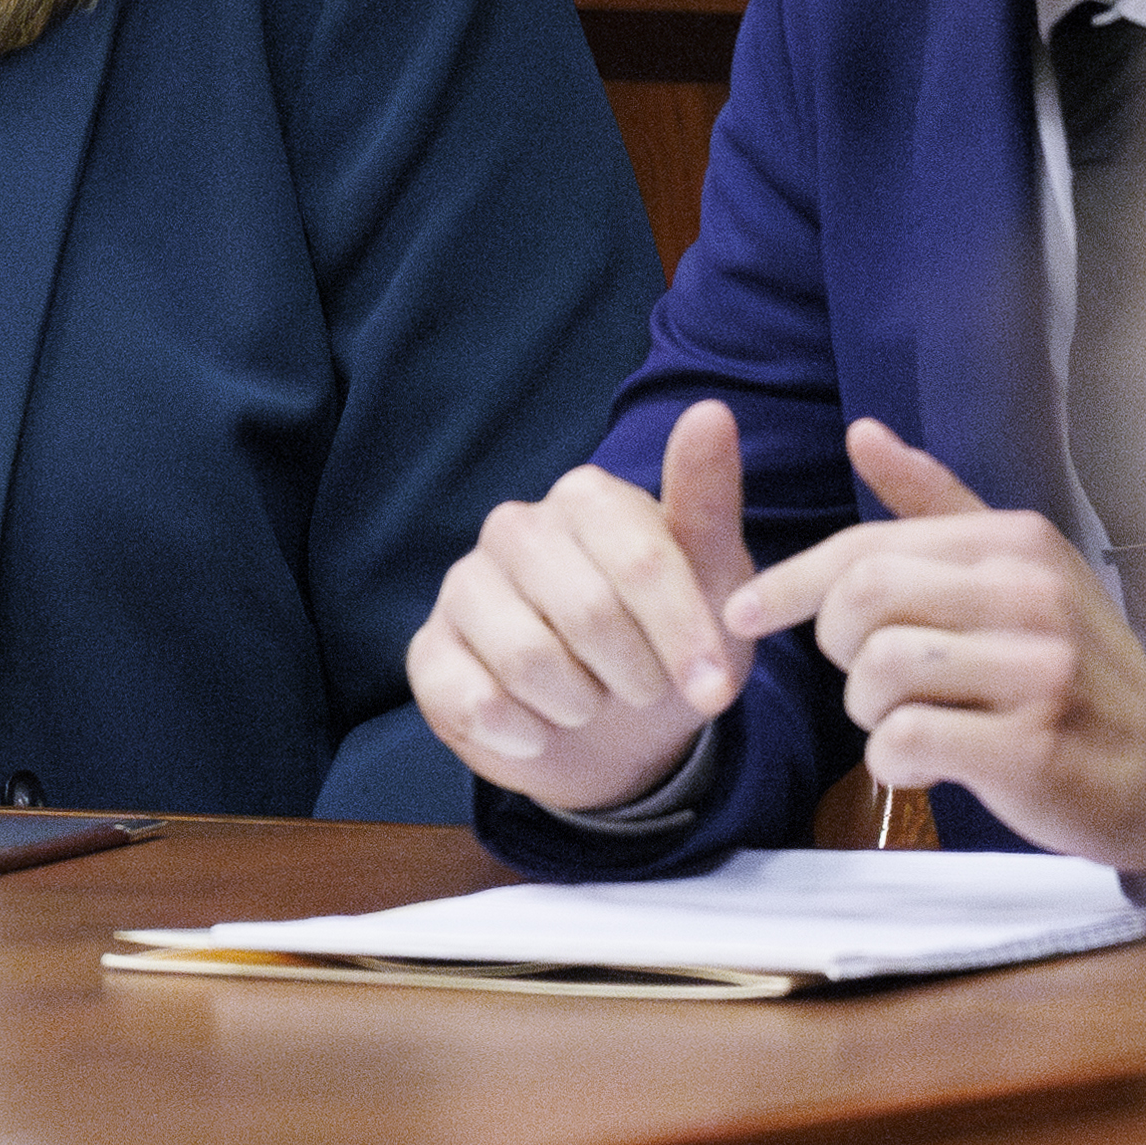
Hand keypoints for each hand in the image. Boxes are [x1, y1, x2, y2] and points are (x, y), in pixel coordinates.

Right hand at [412, 403, 761, 816]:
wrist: (615, 732)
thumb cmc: (667, 644)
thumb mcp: (711, 584)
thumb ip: (707, 501)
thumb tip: (710, 411)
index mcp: (586, 499)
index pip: (642, 560)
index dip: (683, 634)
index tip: (716, 690)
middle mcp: (515, 528)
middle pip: (588, 613)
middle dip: (636, 675)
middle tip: (648, 691)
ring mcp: (464, 587)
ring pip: (528, 660)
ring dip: (580, 704)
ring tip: (593, 702)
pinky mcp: (429, 652)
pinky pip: (476, 702)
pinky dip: (526, 733)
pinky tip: (541, 728)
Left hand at [733, 423, 1145, 863]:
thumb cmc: (1074, 670)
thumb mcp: (1020, 571)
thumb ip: (935, 506)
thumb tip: (862, 433)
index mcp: (1018, 543)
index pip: (868, 547)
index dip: (790, 581)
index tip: (745, 610)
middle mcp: (1031, 594)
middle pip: (862, 600)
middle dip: (837, 646)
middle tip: (867, 676)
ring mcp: (1037, 671)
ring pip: (879, 672)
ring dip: (869, 711)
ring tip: (910, 720)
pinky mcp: (1030, 747)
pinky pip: (905, 742)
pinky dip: (894, 764)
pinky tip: (927, 766)